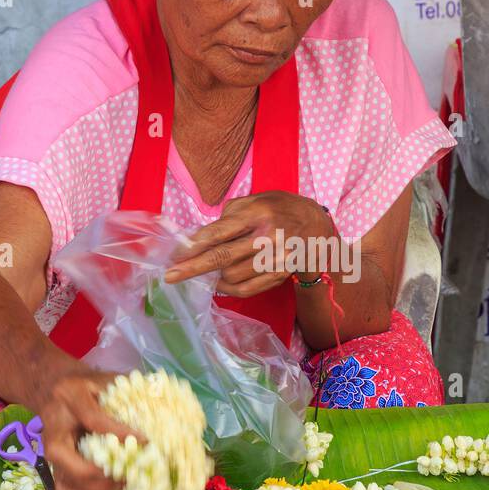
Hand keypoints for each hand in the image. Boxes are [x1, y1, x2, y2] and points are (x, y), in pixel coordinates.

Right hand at [27, 362, 138, 489]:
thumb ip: (123, 392)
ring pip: (68, 483)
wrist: (54, 391)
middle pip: (73, 464)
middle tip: (131, 476)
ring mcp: (51, 454)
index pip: (94, 419)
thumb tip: (155, 405)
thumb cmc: (86, 385)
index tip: (145, 441)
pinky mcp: (55, 466)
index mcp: (69, 400)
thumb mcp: (103, 380)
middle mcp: (53, 431)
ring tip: (123, 487)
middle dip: (104, 476)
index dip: (119, 433)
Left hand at [164, 191, 333, 296]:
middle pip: (223, 257)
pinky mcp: (280, 275)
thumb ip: (230, 214)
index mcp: (259, 212)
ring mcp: (276, 259)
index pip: (221, 231)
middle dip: (193, 268)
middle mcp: (269, 237)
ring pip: (232, 277)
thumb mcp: (258, 199)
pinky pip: (247, 290)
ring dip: (214, 275)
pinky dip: (229, 289)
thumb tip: (202, 236)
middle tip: (170, 276)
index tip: (177, 254)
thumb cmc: (281, 209)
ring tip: (209, 269)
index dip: (195, 244)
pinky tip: (221, 281)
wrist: (318, 227)